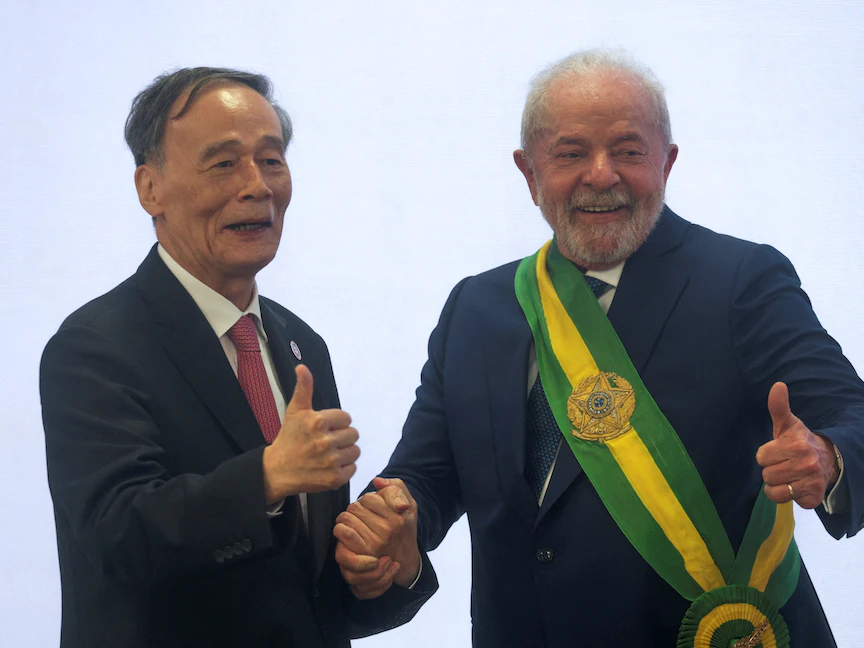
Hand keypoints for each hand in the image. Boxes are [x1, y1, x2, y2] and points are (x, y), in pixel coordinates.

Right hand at [261, 365, 359, 502]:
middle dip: (341, 437)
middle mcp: (325, 442)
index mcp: (318, 422)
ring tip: (328, 454)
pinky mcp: (334, 479)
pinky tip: (329, 466)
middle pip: (353, 434)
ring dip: (345, 452)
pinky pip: (353, 468)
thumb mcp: (295, 411)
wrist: (277, 471)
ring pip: (355, 451)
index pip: (347, 418)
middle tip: (325, 442)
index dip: (336, 423)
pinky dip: (344, 468)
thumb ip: (303, 388)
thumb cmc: (289, 438)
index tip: (323, 429)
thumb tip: (302, 367)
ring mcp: (330, 462)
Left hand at [334, 477, 420, 598]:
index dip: (368, 500)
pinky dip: (340, 528)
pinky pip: (341, 532)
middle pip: (355, 507)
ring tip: (358, 523)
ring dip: (348, 518)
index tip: (374, 507)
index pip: (369, 498)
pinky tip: (348, 531)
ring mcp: (373, 544)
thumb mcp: (409, 504)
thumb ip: (396, 487)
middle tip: (365, 516)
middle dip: (357, 509)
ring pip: (345, 518)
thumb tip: (377, 481)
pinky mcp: (360, 554)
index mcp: (398, 518)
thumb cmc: (404, 527)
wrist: (404, 557)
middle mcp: (386, 532)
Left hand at [756, 382, 839, 508]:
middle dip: (772, 469)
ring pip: (773, 490)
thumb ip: (778, 407)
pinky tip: (796, 485)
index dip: (767, 455)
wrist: (828, 461)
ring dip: (777, 484)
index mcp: (796, 445)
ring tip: (788, 475)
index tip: (779, 451)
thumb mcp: (788, 424)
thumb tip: (778, 385)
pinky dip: (786, 495)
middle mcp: (806, 464)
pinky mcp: (813, 498)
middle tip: (785, 464)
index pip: (761, 457)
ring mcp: (811, 482)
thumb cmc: (799, 442)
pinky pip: (784, 500)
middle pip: (766, 474)